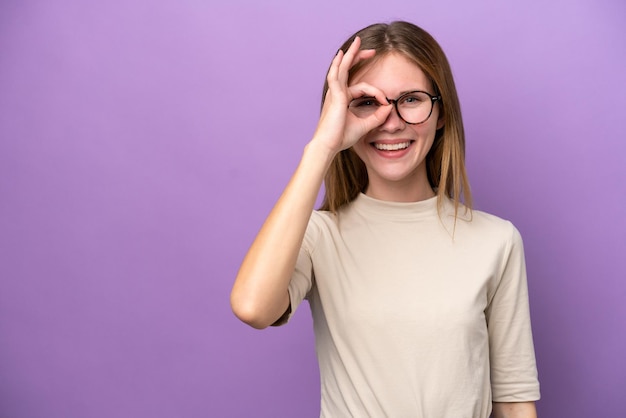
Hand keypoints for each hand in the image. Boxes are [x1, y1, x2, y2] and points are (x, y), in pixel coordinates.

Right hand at [312, 37, 391, 154]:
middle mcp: (337, 93)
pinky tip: (342, 55)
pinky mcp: (334, 96)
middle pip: (347, 70)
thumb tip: (389, 107)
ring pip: (342, 68)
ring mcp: (334, 93)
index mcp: (342, 99)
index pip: (360, 87)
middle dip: (358, 58)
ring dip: (350, 55)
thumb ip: (377, 117)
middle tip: (371, 50)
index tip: (386, 101)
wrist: (328, 145)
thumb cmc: (341, 137)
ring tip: (357, 42)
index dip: (376, 91)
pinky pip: (337, 76)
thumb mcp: (364, 125)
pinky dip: (339, 65)